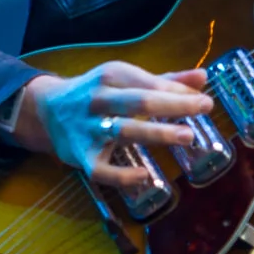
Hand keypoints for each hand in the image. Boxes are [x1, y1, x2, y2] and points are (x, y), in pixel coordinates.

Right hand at [10, 62, 212, 190]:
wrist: (48, 109)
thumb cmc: (99, 93)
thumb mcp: (127, 80)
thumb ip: (166, 81)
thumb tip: (203, 77)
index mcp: (111, 76)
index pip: (148, 83)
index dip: (177, 91)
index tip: (205, 100)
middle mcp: (98, 100)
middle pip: (138, 101)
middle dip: (172, 105)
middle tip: (204, 108)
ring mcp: (88, 129)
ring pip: (123, 131)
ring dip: (156, 133)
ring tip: (187, 136)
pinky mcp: (81, 156)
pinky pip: (101, 169)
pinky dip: (122, 176)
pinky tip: (145, 176)